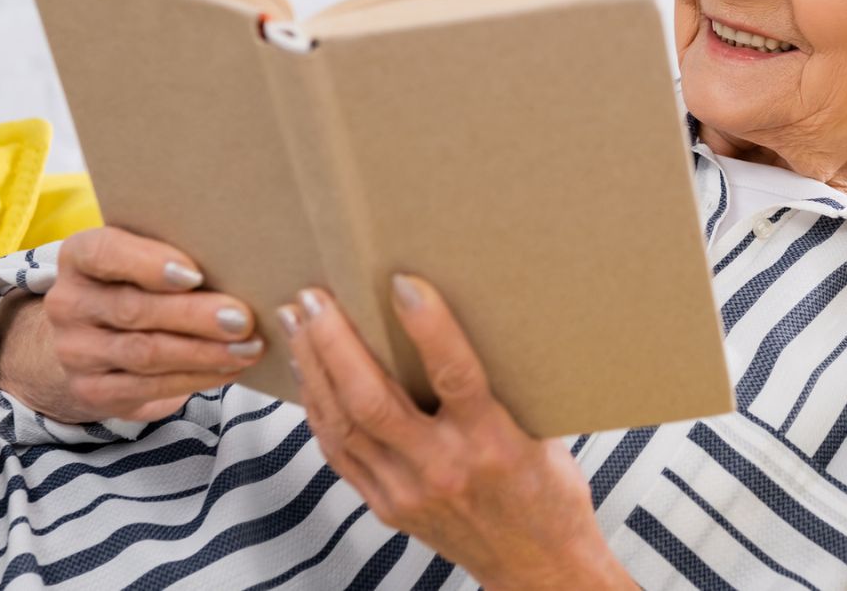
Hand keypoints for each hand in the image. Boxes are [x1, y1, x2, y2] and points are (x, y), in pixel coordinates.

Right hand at [0, 226, 264, 422]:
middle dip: (195, 316)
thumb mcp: (148, 260)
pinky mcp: (91, 390)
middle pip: (134, 309)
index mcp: (80, 257)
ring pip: (145, 352)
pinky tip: (230, 369)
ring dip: (203, 352)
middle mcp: (69, 303)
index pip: (104, 253)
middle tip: (242, 319)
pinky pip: (148, 387)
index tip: (195, 274)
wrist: (95, 340)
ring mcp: (76, 351)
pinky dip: (196, 378)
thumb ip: (179, 256)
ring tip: (248, 348)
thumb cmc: (140, 285)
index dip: (149, 264)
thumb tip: (243, 264)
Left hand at [280, 275, 634, 590]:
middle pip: (372, 400)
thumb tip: (463, 327)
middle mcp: (444, 469)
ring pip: (343, 424)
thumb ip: (502, 388)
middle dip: (335, 343)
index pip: (455, 376)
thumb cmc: (548, 495)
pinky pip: (339, 452)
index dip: (429, 327)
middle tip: (314, 296)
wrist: (536, 568)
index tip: (403, 283)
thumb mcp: (541, 433)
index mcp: (493, 444)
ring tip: (298, 322)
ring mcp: (407, 492)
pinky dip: (318, 408)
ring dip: (314, 367)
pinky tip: (309, 375)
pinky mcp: (387, 506)